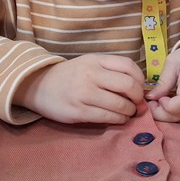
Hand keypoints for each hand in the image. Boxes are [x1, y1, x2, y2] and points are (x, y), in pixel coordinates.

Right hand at [13, 54, 145, 123]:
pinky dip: (119, 120)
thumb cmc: (69, 76)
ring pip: (120, 105)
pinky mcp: (78, 112)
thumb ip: (112, 71)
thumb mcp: (89, 64)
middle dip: (138, 98)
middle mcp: (90, 74)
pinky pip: (108, 117)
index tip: (140, 88)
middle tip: (138, 103)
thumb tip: (139, 88)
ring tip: (128, 112)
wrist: (38, 86)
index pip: (129, 66)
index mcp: (95, 60)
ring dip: (130, 111)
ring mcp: (84, 94)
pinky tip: (118, 118)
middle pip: (128, 86)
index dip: (141, 79)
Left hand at [145, 41, 179, 123]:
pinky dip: (179, 115)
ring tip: (162, 103)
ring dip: (170, 117)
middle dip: (162, 115)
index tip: (158, 98)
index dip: (166, 107)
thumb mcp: (173, 61)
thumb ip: (163, 81)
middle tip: (153, 104)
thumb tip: (150, 98)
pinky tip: (173, 105)